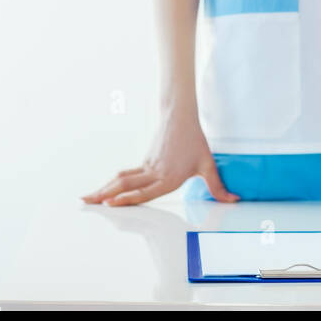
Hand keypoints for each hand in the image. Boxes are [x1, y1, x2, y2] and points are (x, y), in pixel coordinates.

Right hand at [81, 110, 240, 204]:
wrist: (181, 117)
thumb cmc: (194, 141)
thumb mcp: (208, 165)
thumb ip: (218, 186)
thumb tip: (234, 200)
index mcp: (168, 177)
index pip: (144, 191)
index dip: (126, 198)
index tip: (109, 203)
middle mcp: (154, 173)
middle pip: (125, 186)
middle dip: (105, 195)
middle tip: (86, 202)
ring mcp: (147, 167)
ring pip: (122, 180)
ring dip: (104, 189)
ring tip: (86, 198)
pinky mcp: (144, 162)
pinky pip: (126, 175)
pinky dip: (112, 183)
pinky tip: (104, 189)